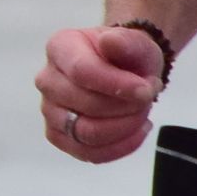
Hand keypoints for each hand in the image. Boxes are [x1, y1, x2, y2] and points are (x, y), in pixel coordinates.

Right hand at [36, 25, 165, 162]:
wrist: (123, 71)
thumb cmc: (126, 55)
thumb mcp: (135, 42)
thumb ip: (125, 41)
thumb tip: (110, 42)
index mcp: (60, 47)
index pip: (81, 71)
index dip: (117, 85)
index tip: (148, 90)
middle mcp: (47, 79)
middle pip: (85, 105)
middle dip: (127, 107)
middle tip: (149, 96)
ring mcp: (50, 110)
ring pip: (86, 134)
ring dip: (125, 127)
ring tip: (142, 113)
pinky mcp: (60, 137)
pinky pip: (89, 154)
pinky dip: (121, 147)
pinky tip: (137, 130)